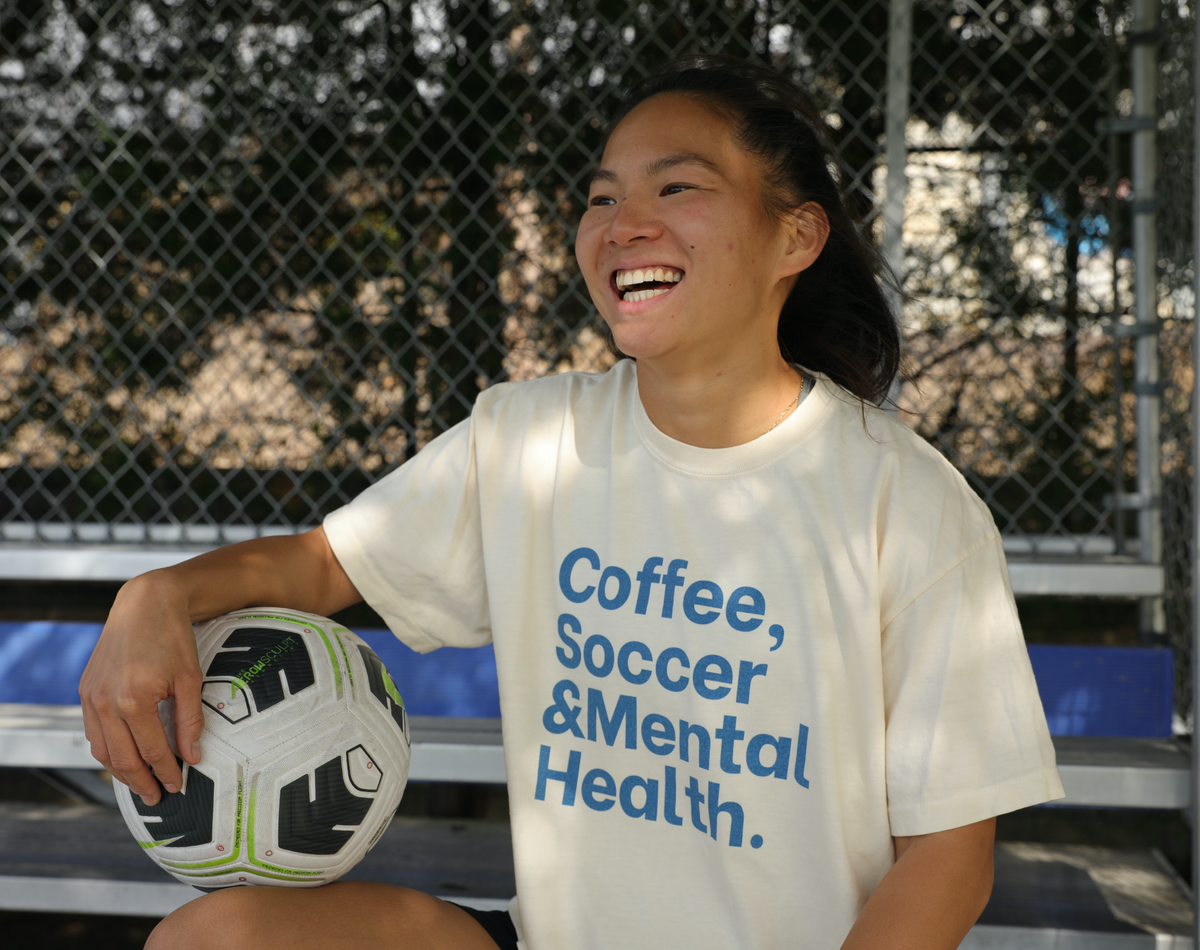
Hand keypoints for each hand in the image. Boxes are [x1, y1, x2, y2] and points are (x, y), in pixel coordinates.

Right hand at [79, 571, 205, 805]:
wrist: (145, 603)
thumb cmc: (173, 638)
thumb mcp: (191, 678)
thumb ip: (190, 721)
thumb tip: (192, 757)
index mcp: (134, 700)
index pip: (152, 750)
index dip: (166, 772)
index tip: (178, 786)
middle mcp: (106, 702)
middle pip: (123, 758)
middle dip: (142, 782)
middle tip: (157, 797)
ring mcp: (91, 697)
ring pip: (102, 750)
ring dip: (121, 772)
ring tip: (141, 784)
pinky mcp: (85, 690)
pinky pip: (93, 732)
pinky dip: (107, 750)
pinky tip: (124, 758)